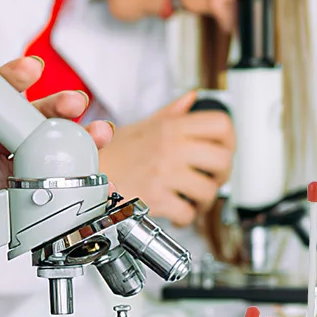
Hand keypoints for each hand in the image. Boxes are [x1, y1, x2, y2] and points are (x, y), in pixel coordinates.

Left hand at [0, 55, 111, 309]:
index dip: (7, 83)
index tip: (28, 71)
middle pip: (19, 123)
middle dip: (49, 110)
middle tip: (72, 103)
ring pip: (36, 154)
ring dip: (64, 144)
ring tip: (90, 134)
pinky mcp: (4, 207)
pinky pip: (37, 192)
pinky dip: (61, 183)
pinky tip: (79, 173)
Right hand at [99, 93, 234, 225]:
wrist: (86, 173)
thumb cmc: (112, 153)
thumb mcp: (143, 126)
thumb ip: (172, 113)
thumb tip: (192, 98)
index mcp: (171, 127)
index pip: (221, 125)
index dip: (230, 140)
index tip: (224, 150)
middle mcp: (170, 147)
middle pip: (222, 159)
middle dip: (222, 175)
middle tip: (212, 180)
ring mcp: (163, 172)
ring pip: (208, 190)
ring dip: (204, 201)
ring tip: (193, 199)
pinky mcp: (154, 197)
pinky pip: (186, 213)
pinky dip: (185, 218)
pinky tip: (177, 212)